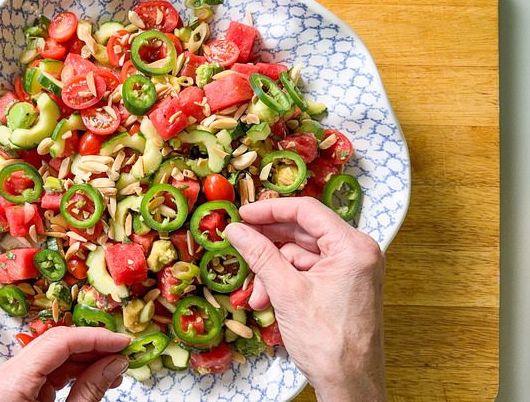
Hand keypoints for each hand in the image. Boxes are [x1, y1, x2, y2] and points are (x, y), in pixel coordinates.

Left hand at [0, 326, 131, 401]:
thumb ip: (91, 390)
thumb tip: (114, 362)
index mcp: (10, 384)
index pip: (58, 343)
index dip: (94, 338)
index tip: (121, 341)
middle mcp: (4, 377)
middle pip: (55, 347)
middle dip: (93, 348)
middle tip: (123, 352)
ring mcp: (8, 383)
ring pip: (54, 358)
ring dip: (87, 361)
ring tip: (116, 369)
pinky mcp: (17, 391)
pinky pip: (49, 374)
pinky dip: (74, 374)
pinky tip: (99, 376)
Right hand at [224, 197, 386, 401]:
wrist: (349, 384)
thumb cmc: (331, 345)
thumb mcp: (286, 292)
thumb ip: (260, 255)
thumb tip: (238, 231)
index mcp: (353, 247)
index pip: (306, 211)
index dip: (270, 210)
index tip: (244, 214)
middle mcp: (358, 254)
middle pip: (303, 233)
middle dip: (269, 247)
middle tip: (241, 243)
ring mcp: (351, 271)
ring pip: (301, 255)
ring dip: (274, 271)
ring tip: (257, 295)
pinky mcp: (343, 287)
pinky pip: (308, 272)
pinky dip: (285, 283)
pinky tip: (269, 299)